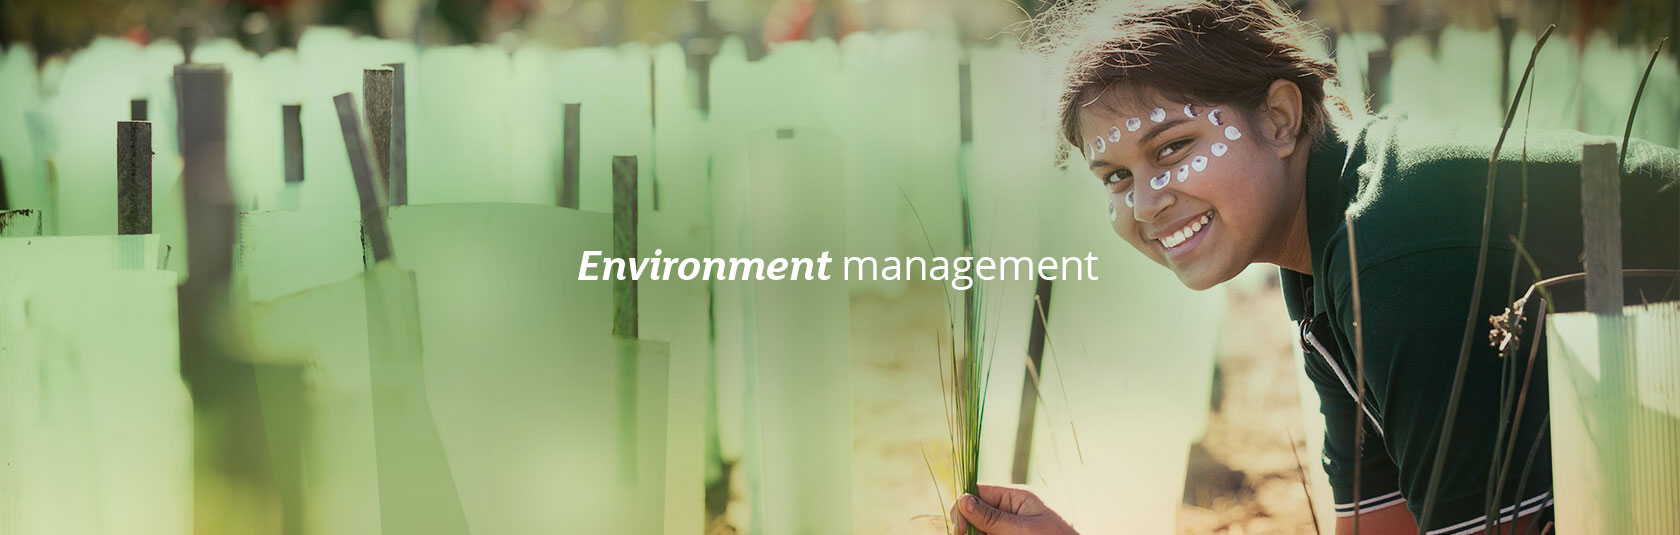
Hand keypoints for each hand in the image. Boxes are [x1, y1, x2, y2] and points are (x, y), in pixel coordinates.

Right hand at [947, 484, 1078, 534]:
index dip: (964, 507)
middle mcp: (1011, 510)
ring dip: (976, 533)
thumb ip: (993, 517)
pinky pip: (991, 534)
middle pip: (976, 512)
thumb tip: (963, 500)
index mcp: (1017, 497)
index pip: (979, 492)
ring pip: (981, 529)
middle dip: (968, 527)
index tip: (960, 530)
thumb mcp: (1024, 529)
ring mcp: (1011, 526)